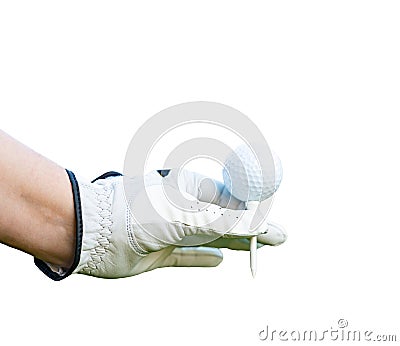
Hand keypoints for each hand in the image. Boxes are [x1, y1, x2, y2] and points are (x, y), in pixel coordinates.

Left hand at [37, 169, 285, 278]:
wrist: (93, 230)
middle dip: (253, 229)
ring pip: (212, 238)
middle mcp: (183, 210)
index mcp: (191, 192)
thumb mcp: (186, 215)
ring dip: (236, 243)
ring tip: (259, 247)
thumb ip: (221, 219)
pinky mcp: (159, 252)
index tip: (274, 221)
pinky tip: (219, 261)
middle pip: (226, 220)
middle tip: (279, 236)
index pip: (232, 200)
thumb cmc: (139, 212)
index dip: (255, 212)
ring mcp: (172, 231)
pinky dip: (204, 259)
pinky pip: (188, 256)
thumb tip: (256, 222)